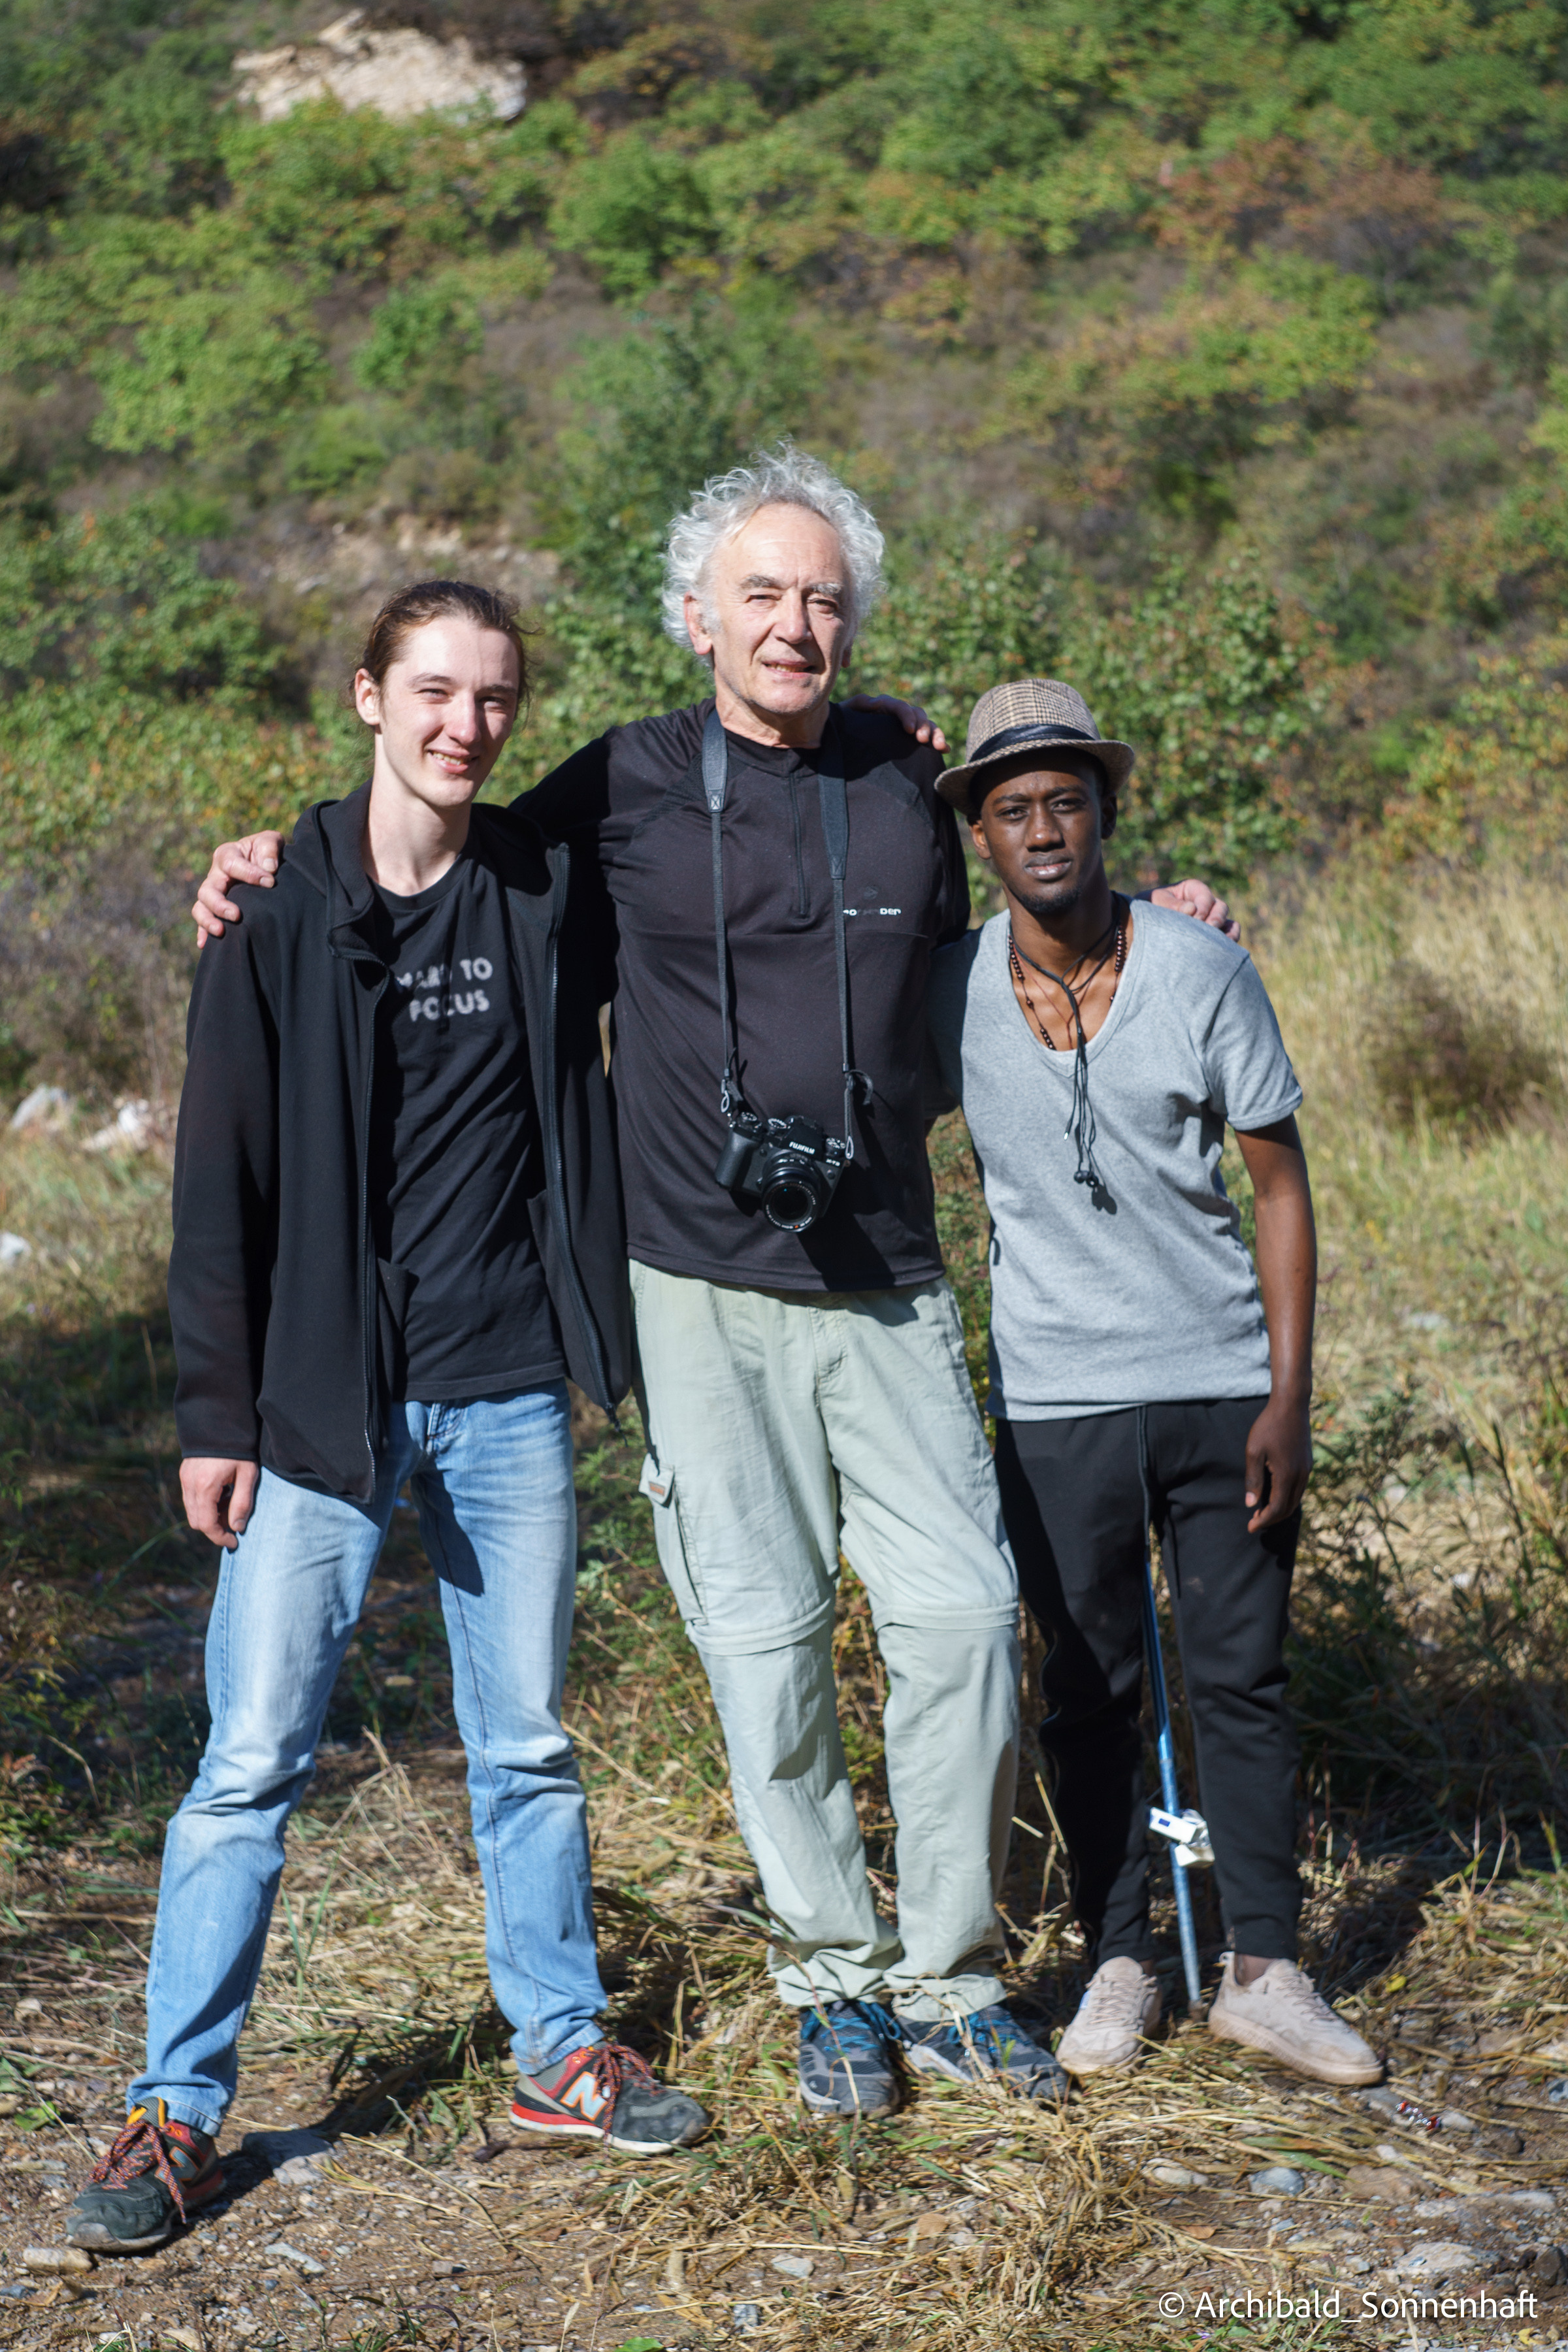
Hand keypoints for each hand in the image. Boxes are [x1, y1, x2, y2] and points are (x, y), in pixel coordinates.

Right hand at [180, 1457, 258, 1549]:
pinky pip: (190, 1499)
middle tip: (234, 1525)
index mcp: (206, 1486)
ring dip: (209, 1517)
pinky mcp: (185, 1473)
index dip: (220, 1538)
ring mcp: (185, 1479)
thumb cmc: (239, 1448)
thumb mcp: (248, 1475)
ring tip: (230, 1506)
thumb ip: (242, 1503)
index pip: (207, 1525)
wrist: (221, 1420)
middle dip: (215, 1529)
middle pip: (197, 1521)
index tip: (234, 1542)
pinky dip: (204, 1505)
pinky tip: (222, 1495)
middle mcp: (190, 1484)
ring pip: (192, 1511)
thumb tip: (236, 1528)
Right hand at [192, 832, 285, 940]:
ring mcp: (214, 893)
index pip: (232, 865)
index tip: (270, 883)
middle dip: (220, 904)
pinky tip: (205, 945)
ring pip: (201, 907)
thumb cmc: (266, 851)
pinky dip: (203, 932)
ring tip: (220, 931)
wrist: (266, 865)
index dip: (250, 874)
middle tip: (237, 915)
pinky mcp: (216, 909)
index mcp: (227, 855)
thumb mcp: (270, 841)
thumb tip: (269, 869)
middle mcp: (216, 875)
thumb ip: (269, 849)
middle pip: (208, 890)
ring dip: (208, 920)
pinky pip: (204, 921)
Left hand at [842, 692, 948, 752]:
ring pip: (926, 724)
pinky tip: (945, 749)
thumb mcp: (847, 712)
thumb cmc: (844, 723)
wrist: (843, 736)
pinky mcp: (909, 738)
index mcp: (883, 705)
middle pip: (917, 714)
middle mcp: (898, 713)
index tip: (909, 730)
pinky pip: (927, 737)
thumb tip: (875, 702)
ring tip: (939, 746)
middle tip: (923, 740)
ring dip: (934, 734)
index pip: (899, 706)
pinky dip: (937, 741)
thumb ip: (860, 704)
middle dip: (923, 726)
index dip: (906, 715)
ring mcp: (905, 725)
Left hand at [1149, 877, 1239, 940]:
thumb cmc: (1145, 910)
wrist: (1138, 931)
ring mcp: (1210, 921)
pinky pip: (1229, 936)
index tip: (1195, 918)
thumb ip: (1169, 904)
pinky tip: (1223, 949)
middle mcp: (1204, 904)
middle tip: (1208, 929)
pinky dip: (1229, 940)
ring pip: (1228, 923)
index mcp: (1190, 890)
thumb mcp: (1153, 902)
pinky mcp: (1212, 937)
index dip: (1203, 906)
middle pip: (1220, 908)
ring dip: (1226, 931)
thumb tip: (1191, 909)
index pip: (1204, 894)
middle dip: (1216, 919)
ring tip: (1217, 942)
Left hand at [1243, 1398, 1311, 1532]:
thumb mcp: (1254, 1451)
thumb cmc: (1269, 1426)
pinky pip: (1299, 1489)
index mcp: (1287, 1475)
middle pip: (1288, 1508)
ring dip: (1279, 1510)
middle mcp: (1300, 1476)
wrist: (1291, 1406)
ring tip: (1262, 1512)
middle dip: (1271, 1519)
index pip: (1276, 1509)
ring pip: (1295, 1500)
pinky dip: (1287, 1498)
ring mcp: (1306, 1470)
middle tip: (1254, 1522)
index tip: (1250, 1527)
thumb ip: (1253, 1479)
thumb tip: (1251, 1504)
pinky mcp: (1307, 1464)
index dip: (1263, 1521)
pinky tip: (1274, 1495)